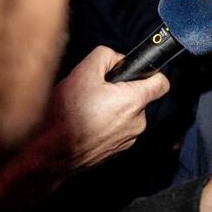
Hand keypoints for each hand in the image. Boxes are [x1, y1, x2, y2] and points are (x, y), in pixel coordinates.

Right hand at [0, 46, 168, 210]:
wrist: (50, 155)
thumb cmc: (65, 116)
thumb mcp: (82, 72)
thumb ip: (105, 56)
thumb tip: (117, 58)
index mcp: (133, 102)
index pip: (161, 83)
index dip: (150, 73)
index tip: (135, 71)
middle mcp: (136, 123)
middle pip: (138, 97)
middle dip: (120, 90)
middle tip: (95, 92)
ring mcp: (127, 139)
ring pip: (126, 114)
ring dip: (111, 108)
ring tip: (86, 110)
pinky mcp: (116, 151)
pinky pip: (117, 129)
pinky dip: (105, 124)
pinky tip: (85, 123)